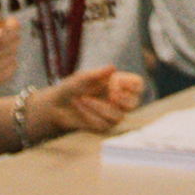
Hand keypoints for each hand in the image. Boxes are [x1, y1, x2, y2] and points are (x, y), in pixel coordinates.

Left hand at [30, 67, 147, 135]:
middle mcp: (119, 99)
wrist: (56, 105)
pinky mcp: (103, 126)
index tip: (113, 82)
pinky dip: (89, 115)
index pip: (138, 84)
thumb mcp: (81, 78)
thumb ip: (96, 74)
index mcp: (118, 84)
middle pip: (134, 104)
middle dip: (120, 100)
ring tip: (81, 99)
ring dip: (98, 108)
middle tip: (107, 95)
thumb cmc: (71, 88)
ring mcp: (112, 114)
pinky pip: (103, 125)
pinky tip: (79, 107)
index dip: (130, 85)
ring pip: (118, 117)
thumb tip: (112, 67)